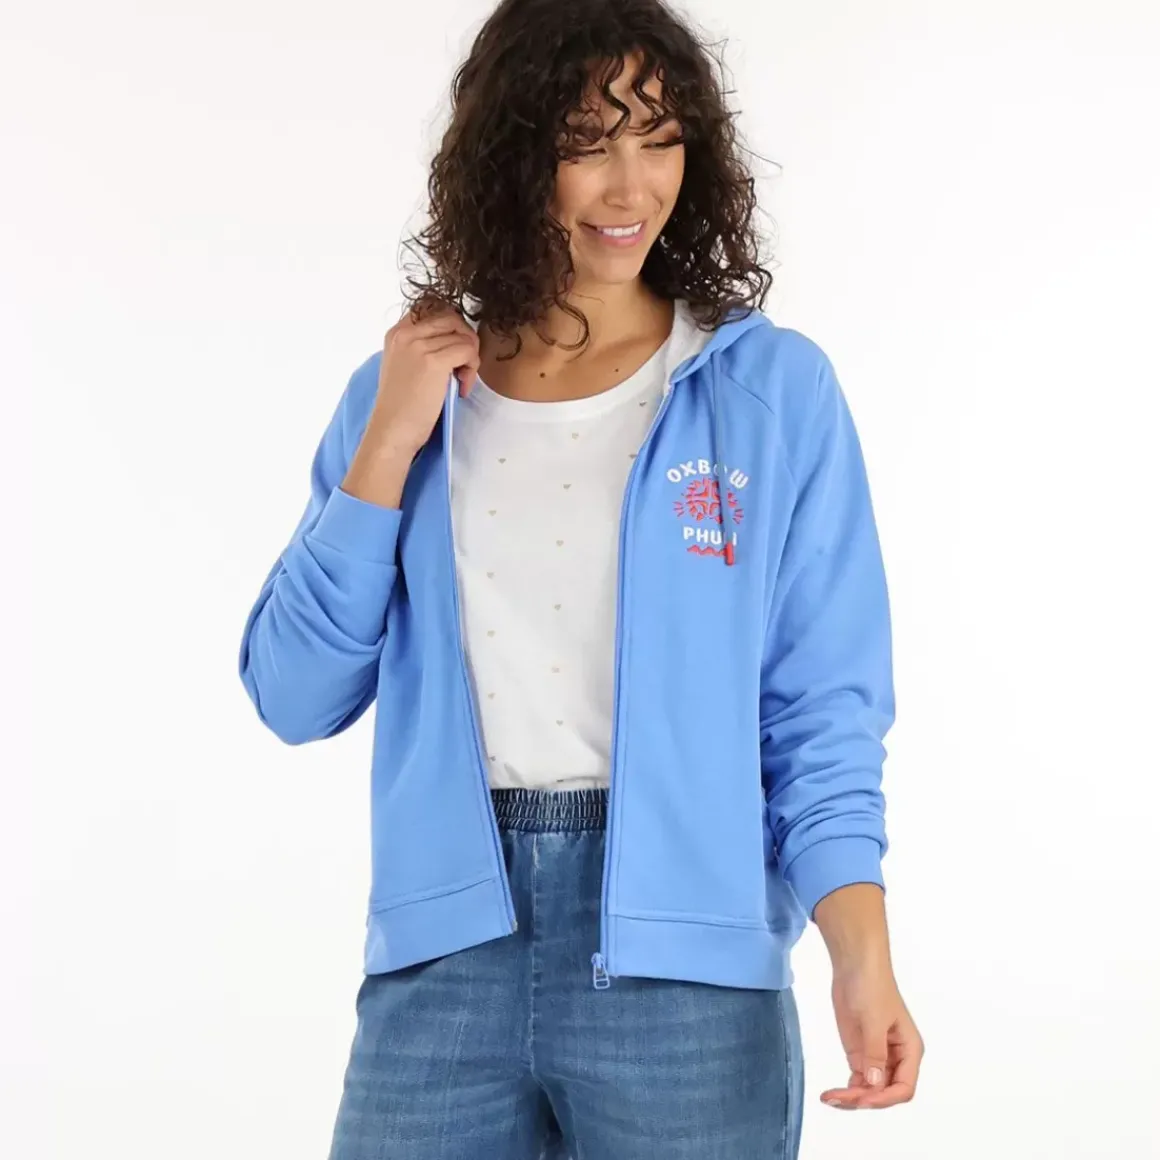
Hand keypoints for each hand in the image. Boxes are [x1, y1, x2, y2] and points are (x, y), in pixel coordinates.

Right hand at [369, 301, 480, 456]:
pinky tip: (462, 388)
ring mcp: (419, 345)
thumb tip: (454, 339)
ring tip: (461, 380)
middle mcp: (406, 333)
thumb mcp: (403, 365)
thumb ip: (420, 347)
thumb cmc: (401, 406)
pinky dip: (472, 370)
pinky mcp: (434, 361)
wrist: (392, 430)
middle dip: (465, 340)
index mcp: (397, 332)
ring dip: (471, 358)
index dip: (451, 326)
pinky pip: (468, 351)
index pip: (432, 306)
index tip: (452, 350)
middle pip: (452, 317)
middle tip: (463, 366)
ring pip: (464, 335)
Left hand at [822, 958, 922, 1109]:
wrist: (854, 965)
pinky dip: (846, 1089)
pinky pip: (857, 1080)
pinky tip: (831, 1094)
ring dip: (852, 1098)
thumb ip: (875, 1053)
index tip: (862, 1098)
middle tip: (839, 1099)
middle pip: (885, 1093)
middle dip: (864, 1099)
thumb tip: (874, 1084)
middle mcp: (896, 1058)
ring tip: (830, 1099)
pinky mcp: (859, 1053)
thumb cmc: (872, 987)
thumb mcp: (874, 1020)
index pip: (904, 1087)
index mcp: (909, 1050)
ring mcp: (876, 1057)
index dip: (885, 1098)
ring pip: (870, 1090)